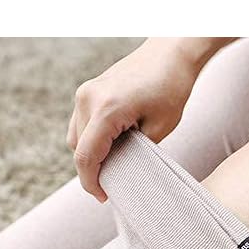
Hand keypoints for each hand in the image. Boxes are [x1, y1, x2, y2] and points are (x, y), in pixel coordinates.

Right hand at [67, 38, 218, 201]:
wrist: (171, 51)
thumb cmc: (172, 87)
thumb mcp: (159, 128)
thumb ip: (133, 153)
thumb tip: (117, 172)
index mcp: (107, 109)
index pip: (86, 157)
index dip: (91, 183)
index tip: (103, 197)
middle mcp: (89, 99)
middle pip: (78, 150)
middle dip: (92, 171)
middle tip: (112, 185)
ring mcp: (85, 93)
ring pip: (76, 139)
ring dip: (90, 155)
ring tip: (114, 163)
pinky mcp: (87, 90)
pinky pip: (79, 125)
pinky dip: (89, 140)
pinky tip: (109, 146)